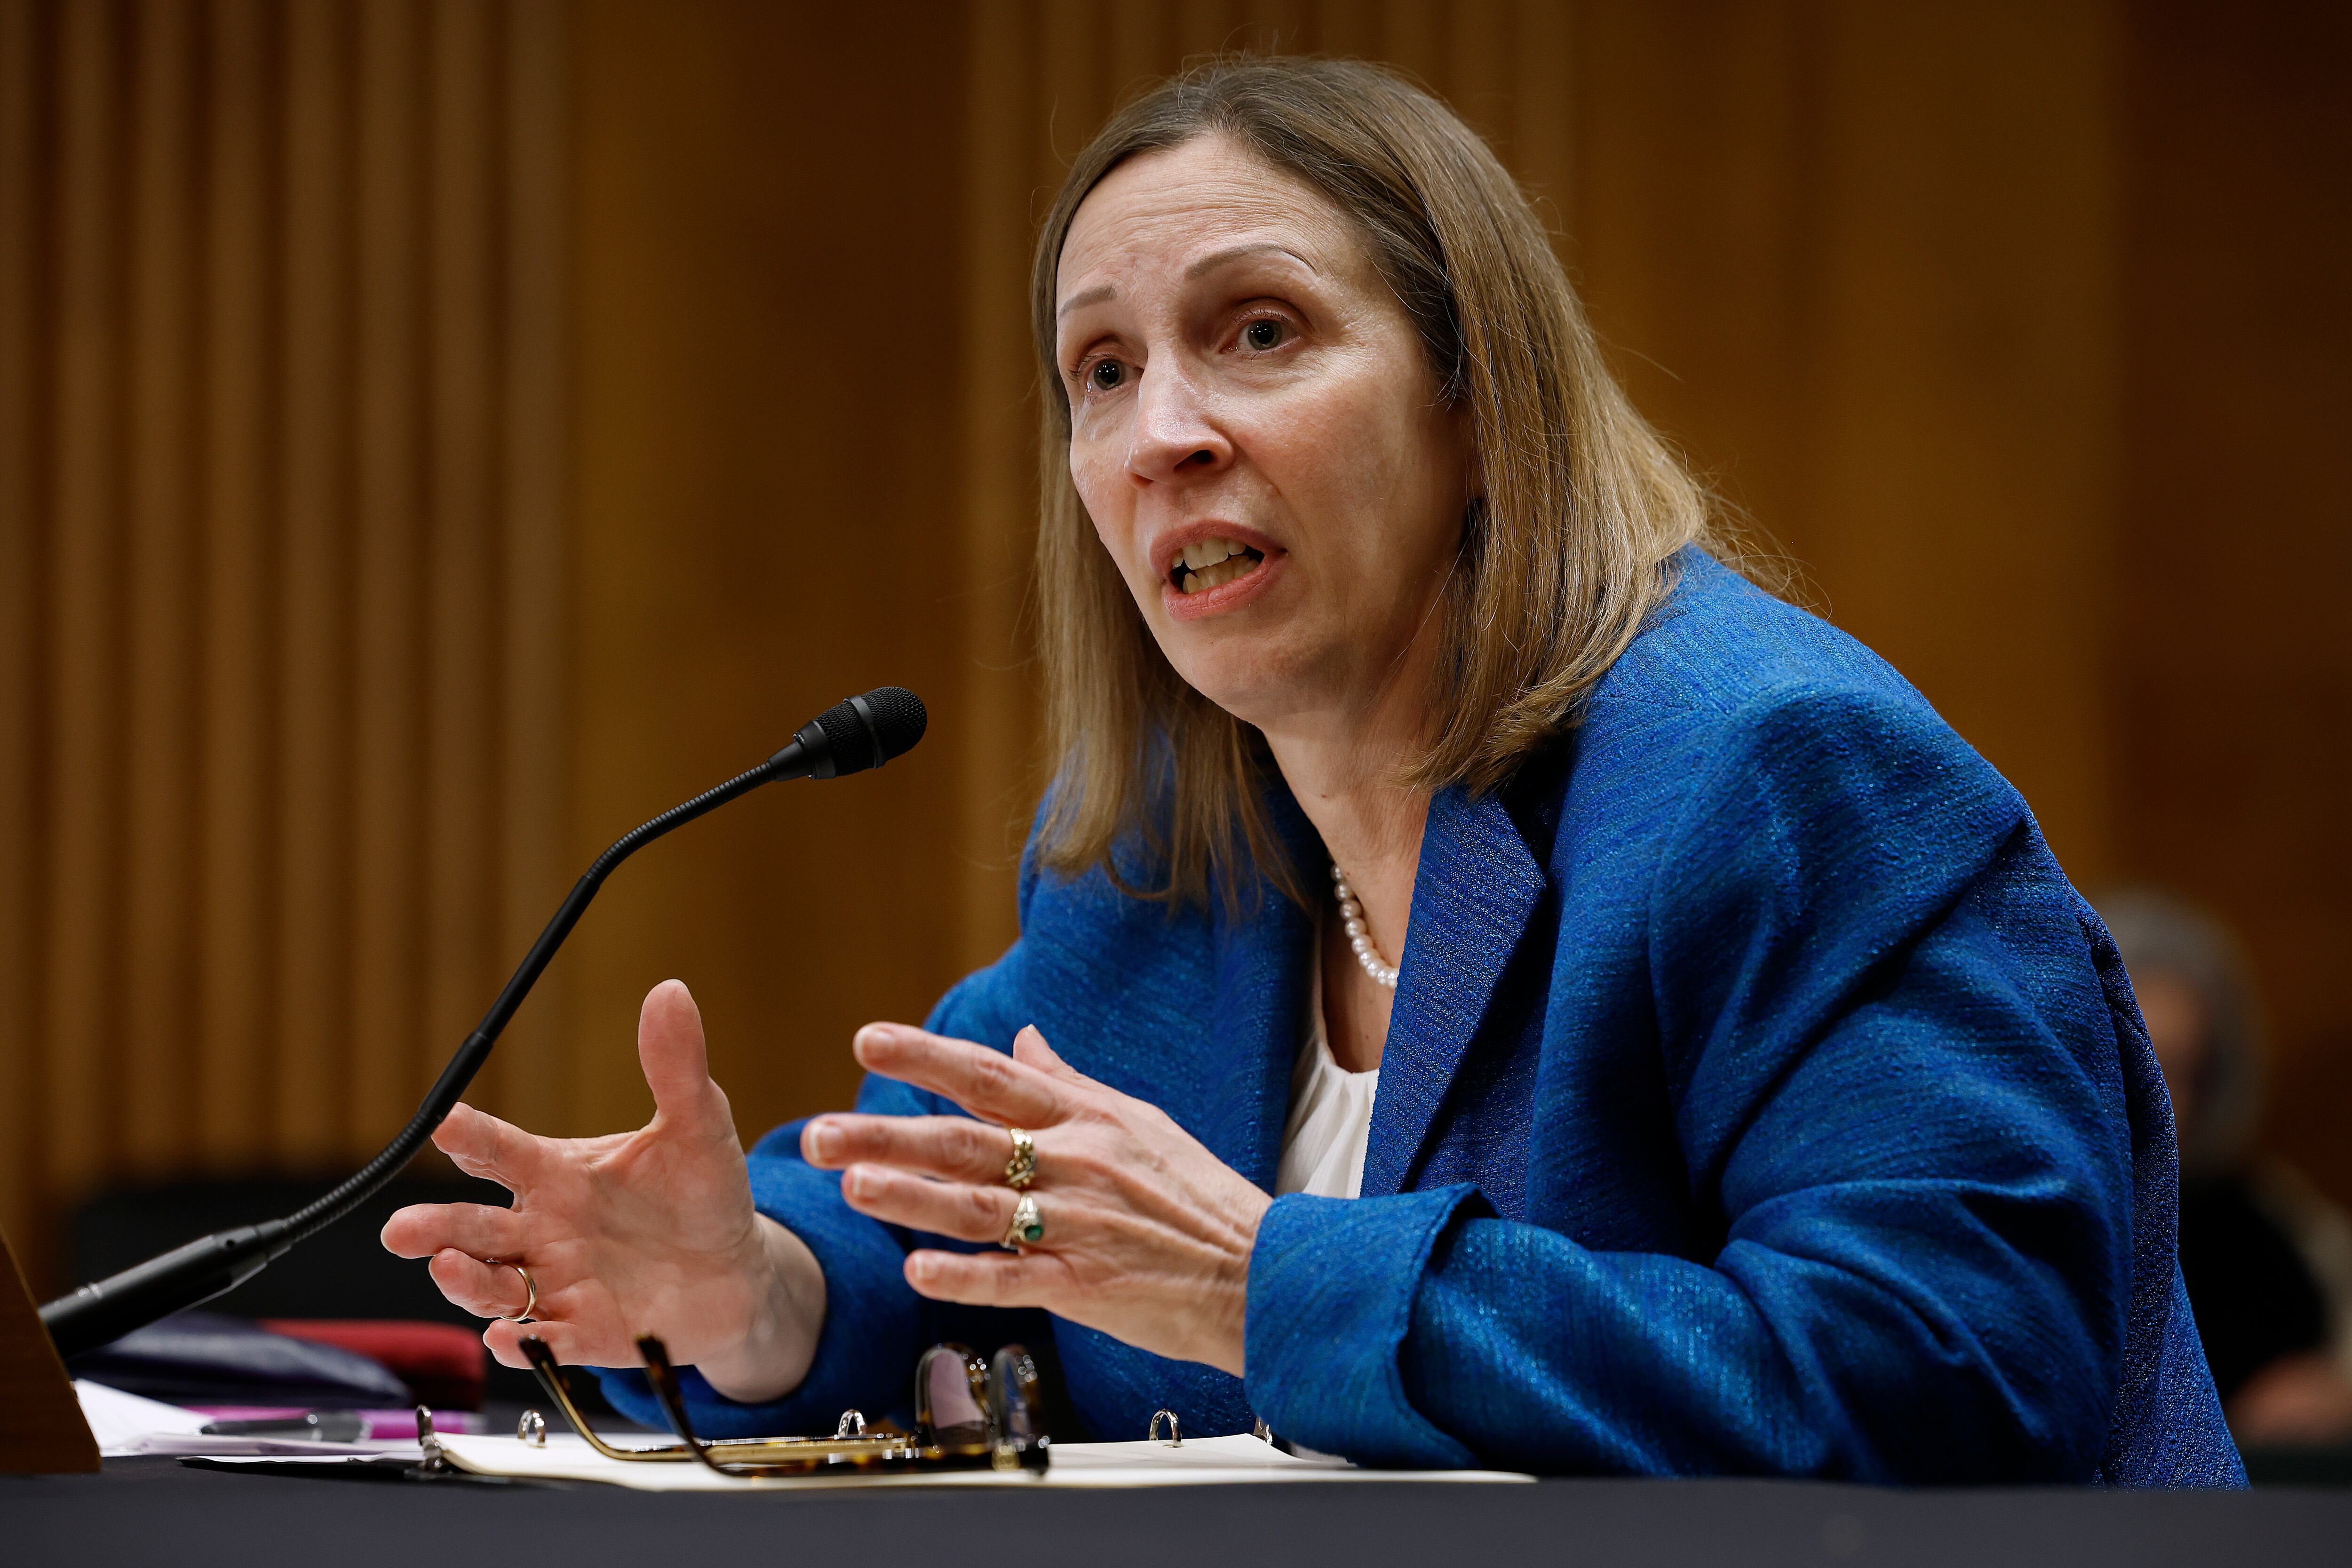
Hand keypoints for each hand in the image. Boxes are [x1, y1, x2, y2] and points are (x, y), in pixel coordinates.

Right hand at [380, 980, 825, 1400]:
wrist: (739, 1271)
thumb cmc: (705, 1194)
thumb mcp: (699, 1125)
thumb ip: (676, 1067)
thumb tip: (671, 991)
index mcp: (558, 1174)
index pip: (502, 1150)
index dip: (471, 1137)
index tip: (445, 1124)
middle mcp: (543, 1230)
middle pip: (473, 1228)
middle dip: (434, 1229)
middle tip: (402, 1231)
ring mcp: (557, 1285)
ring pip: (492, 1287)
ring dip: (464, 1281)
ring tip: (448, 1267)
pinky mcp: (583, 1335)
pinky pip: (543, 1342)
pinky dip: (523, 1342)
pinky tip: (510, 1339)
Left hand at [801, 1023, 1271, 1376]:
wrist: (1258, 1269)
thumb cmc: (1195, 1194)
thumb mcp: (1136, 1121)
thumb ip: (1069, 1083)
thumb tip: (1023, 1037)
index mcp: (1082, 1118)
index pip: (988, 1076)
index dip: (925, 1056)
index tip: (867, 1040)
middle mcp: (1073, 1163)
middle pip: (964, 1140)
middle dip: (885, 1133)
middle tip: (816, 1133)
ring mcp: (1076, 1225)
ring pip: (977, 1206)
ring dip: (909, 1196)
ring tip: (849, 1185)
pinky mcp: (1084, 1285)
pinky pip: (1013, 1280)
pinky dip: (964, 1275)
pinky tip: (917, 1270)